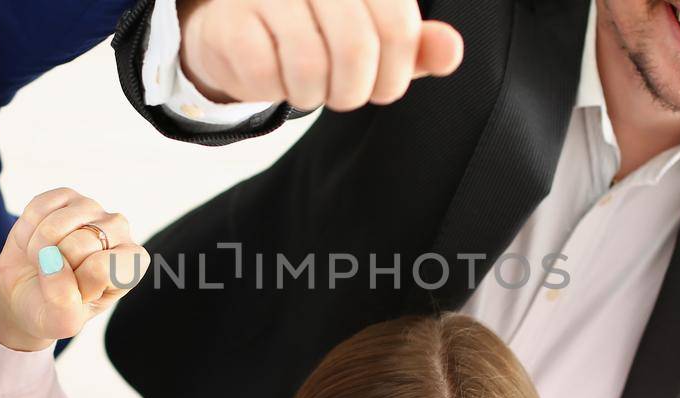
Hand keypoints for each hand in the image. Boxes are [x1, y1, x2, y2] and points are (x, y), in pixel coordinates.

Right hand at [0, 188, 149, 351]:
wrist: (23, 294)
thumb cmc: (52, 308)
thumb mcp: (62, 323)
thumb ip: (64, 302)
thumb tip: (52, 260)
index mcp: (131, 265)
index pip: (102, 269)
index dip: (78, 286)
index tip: (77, 293)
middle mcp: (120, 231)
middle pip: (79, 246)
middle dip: (55, 268)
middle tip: (57, 276)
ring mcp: (93, 209)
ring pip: (56, 226)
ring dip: (37, 249)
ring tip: (44, 260)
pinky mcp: (65, 196)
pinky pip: (39, 208)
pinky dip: (27, 230)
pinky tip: (36, 241)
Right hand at [177, 0, 462, 110]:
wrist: (237, 27)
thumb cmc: (317, 32)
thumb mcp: (374, 39)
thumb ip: (415, 46)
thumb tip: (451, 52)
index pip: (398, 26)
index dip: (396, 74)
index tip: (382, 89)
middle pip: (356, 47)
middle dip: (354, 90)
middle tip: (345, 96)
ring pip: (310, 65)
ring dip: (314, 96)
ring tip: (309, 89)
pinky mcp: (227, 19)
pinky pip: (265, 75)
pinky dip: (275, 92)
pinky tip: (275, 79)